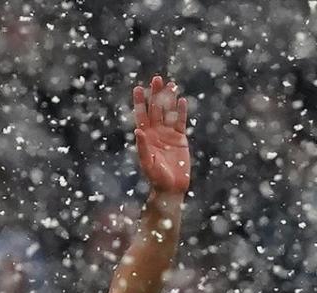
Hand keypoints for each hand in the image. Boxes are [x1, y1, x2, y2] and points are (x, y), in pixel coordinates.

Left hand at [133, 75, 189, 195]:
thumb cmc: (156, 178)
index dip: (140, 102)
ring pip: (168, 112)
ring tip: (170, 84)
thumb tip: (137, 131)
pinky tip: (182, 99)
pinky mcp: (180, 138)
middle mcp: (155, 133)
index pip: (141, 116)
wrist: (171, 187)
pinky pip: (181, 121)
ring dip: (169, 99)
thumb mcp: (147, 162)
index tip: (138, 88)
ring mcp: (168, 134)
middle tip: (156, 78)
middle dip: (156, 94)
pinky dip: (182, 111)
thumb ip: (143, 147)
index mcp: (145, 137)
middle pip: (155, 109)